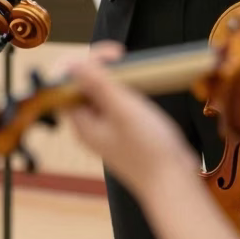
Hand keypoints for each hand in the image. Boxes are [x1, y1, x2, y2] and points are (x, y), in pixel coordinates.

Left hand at [65, 42, 198, 192]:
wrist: (174, 183)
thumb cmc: (149, 148)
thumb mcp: (123, 109)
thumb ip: (96, 84)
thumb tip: (70, 63)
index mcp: (81, 122)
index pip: (65, 83)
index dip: (81, 62)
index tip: (109, 56)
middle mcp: (89, 126)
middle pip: (81, 85)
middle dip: (98, 65)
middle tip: (122, 56)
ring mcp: (107, 129)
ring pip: (100, 93)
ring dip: (113, 76)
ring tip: (134, 70)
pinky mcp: (124, 132)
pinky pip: (116, 103)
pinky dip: (125, 90)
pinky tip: (141, 87)